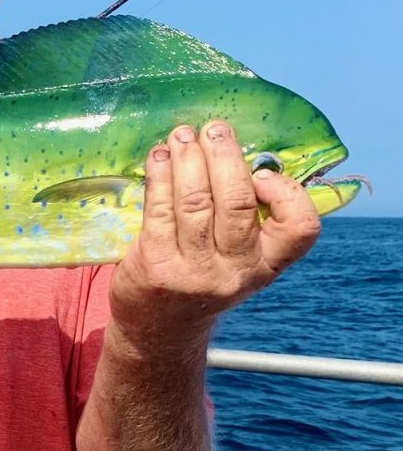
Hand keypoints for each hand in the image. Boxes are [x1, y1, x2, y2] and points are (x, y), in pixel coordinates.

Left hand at [109, 120, 320, 354]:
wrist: (158, 328)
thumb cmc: (200, 275)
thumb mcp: (235, 258)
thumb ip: (244, 217)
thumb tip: (234, 149)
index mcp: (266, 265)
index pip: (300, 228)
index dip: (286, 193)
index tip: (261, 171)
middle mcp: (235, 271)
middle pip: (237, 204)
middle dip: (224, 157)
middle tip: (215, 129)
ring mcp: (194, 271)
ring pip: (195, 202)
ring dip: (188, 159)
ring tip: (182, 134)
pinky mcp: (156, 266)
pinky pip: (159, 210)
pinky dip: (159, 176)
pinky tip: (158, 157)